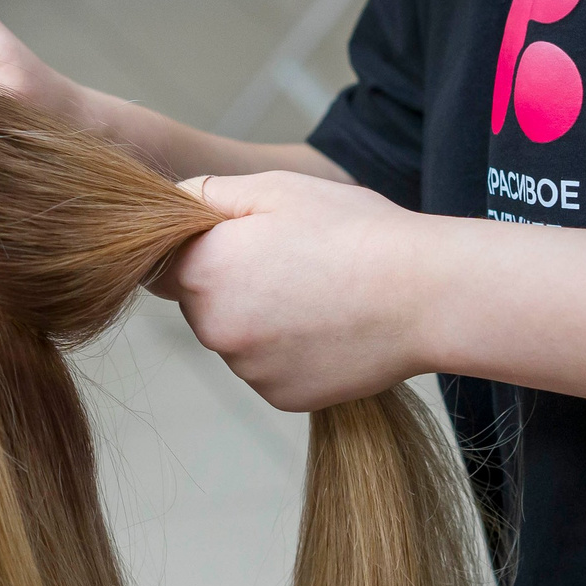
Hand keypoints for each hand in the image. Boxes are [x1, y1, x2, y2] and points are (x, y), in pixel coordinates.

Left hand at [156, 171, 427, 411]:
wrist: (424, 295)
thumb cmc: (352, 231)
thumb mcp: (275, 188)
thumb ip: (207, 194)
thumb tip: (169, 202)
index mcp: (204, 273)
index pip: (161, 268)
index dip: (195, 251)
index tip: (236, 241)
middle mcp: (214, 330)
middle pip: (198, 306)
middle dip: (229, 285)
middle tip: (289, 262)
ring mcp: (248, 370)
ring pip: (235, 339)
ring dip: (260, 320)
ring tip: (318, 292)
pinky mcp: (281, 398)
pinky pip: (268, 369)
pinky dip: (288, 352)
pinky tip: (328, 325)